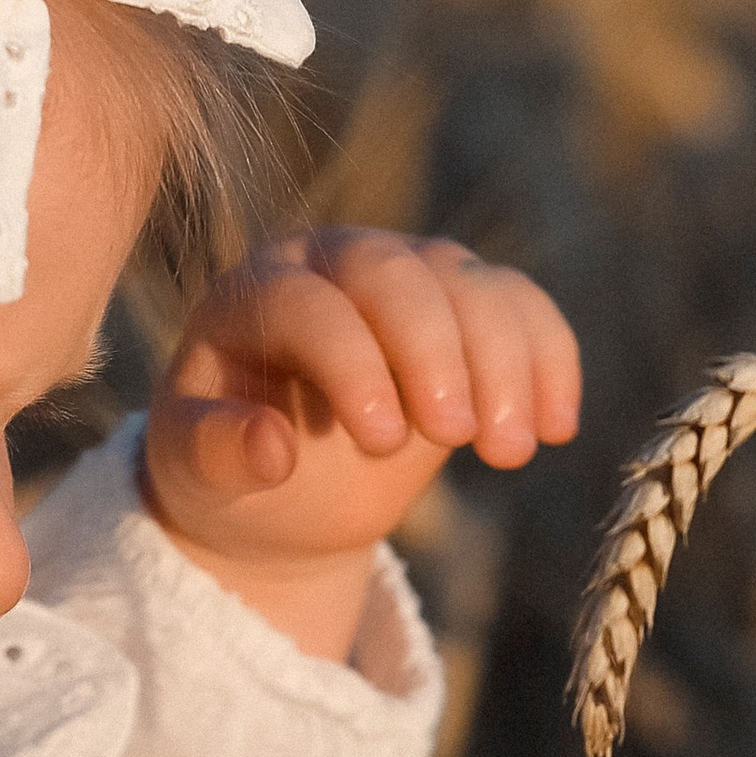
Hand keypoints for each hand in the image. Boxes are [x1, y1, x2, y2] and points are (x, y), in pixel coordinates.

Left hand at [143, 228, 581, 659]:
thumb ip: (218, 452)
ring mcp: (404, 274)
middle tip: (455, 436)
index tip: (380, 442)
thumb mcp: (200, 474)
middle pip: (396, 274)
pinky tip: (555, 427)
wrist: (283, 493)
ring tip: (507, 452)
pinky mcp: (463, 304)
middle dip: (435, 352)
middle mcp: (331, 263)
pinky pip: (520, 305)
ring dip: (503, 363)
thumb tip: (271, 448)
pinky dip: (547, 359)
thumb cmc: (229, 476)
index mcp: (254, 294)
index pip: (309, 304)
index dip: (351, 364)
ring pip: (469, 283)